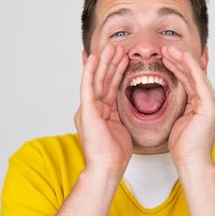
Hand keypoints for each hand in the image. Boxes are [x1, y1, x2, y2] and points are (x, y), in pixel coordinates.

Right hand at [74, 45, 131, 179]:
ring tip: (111, 46)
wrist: (107, 168)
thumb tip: (128, 109)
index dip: (115, 71)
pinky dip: (90, 72)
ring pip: (96, 80)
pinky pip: (88, 87)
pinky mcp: (86, 111)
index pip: (108, 87)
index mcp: (100, 113)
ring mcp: (88, 109)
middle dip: (111, 63)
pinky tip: (93, 58)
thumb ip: (120, 115)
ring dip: (103, 62)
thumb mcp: (121, 128)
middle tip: (118, 46)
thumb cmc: (114, 154)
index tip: (122, 57)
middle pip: (103, 80)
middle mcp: (92, 109)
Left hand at [162, 46, 214, 169]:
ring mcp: (213, 102)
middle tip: (165, 48)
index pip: (190, 80)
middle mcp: (211, 101)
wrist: (192, 162)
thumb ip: (179, 107)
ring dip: (182, 59)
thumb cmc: (184, 147)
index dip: (178, 66)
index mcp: (204, 105)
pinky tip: (179, 56)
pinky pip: (198, 80)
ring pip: (196, 74)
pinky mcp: (210, 105)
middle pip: (193, 74)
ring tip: (168, 49)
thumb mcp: (178, 121)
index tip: (165, 57)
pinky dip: (189, 66)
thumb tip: (170, 99)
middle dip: (179, 60)